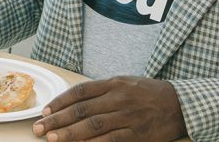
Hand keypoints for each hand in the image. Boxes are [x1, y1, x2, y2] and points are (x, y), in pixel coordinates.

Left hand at [33, 76, 186, 141]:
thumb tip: (74, 102)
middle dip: (57, 120)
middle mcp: (118, 98)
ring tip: (52, 139)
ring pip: (92, 125)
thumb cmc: (148, 93)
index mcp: (113, 83)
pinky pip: (111, 140)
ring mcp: (127, 116)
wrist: (180, 104)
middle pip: (81, 110)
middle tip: (39, 128)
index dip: (60, 102)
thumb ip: (101, 91)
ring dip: (70, 133)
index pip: (80, 92)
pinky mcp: (137, 133)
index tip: (45, 111)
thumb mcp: (124, 83)